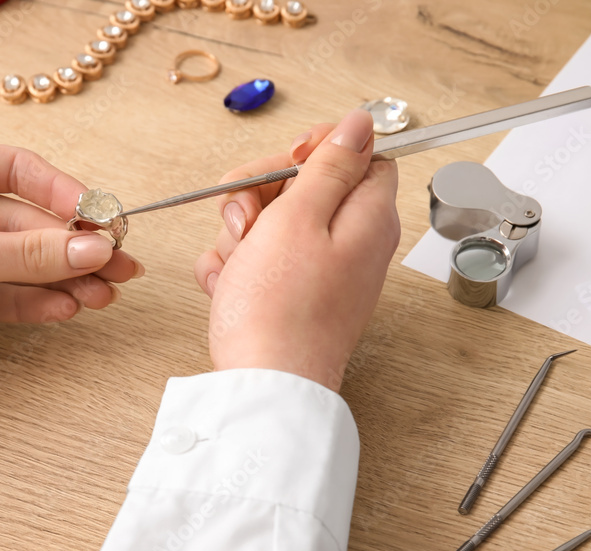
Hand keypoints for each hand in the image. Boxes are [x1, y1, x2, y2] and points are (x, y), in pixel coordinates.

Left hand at [0, 139, 142, 399]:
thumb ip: (27, 253)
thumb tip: (94, 247)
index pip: (17, 170)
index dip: (66, 195)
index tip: (105, 222)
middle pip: (23, 221)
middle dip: (71, 247)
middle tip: (120, 266)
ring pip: (16, 261)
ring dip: (60, 278)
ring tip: (103, 295)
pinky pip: (0, 291)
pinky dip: (33, 301)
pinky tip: (66, 308)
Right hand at [194, 109, 399, 391]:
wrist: (262, 387)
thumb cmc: (280, 310)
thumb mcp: (299, 218)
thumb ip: (329, 165)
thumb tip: (363, 123)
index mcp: (366, 217)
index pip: (360, 154)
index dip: (318, 149)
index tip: (287, 162)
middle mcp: (350, 243)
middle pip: (304, 186)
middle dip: (260, 195)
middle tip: (244, 221)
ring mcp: (320, 272)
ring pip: (272, 223)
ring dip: (239, 236)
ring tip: (235, 267)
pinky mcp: (292, 296)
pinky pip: (258, 261)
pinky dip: (235, 268)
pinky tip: (225, 287)